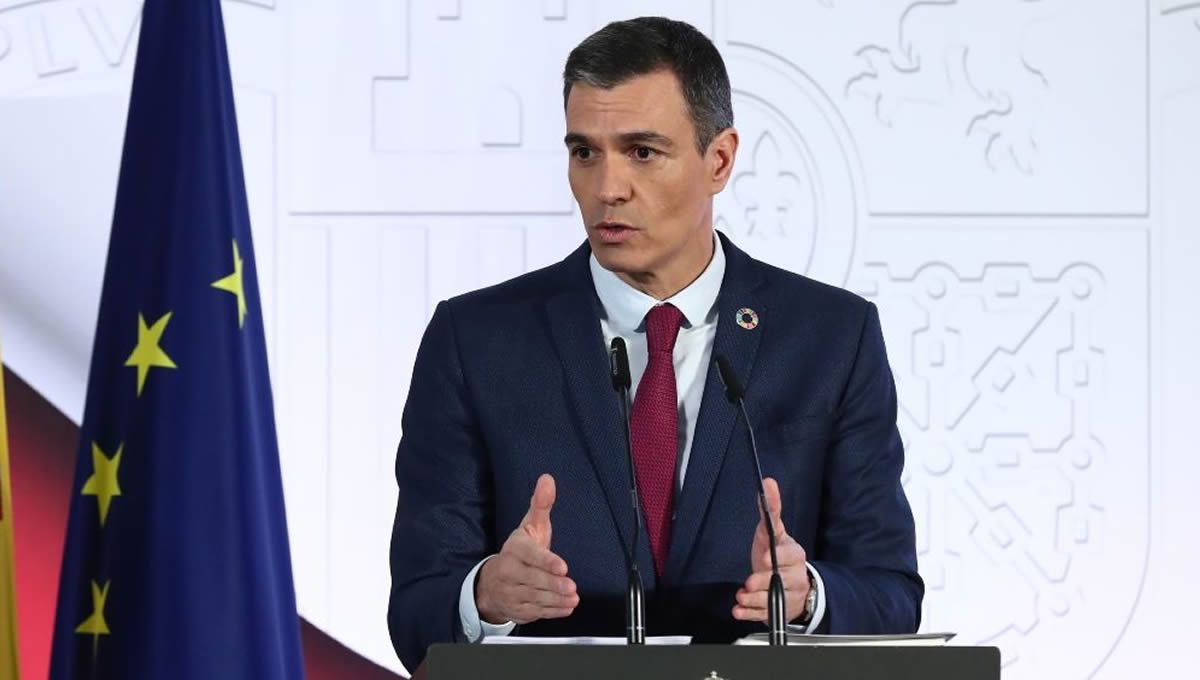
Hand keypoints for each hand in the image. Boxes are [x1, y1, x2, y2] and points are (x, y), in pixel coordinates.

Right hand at [476, 474, 578, 624]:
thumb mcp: (529, 526)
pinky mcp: (518, 609)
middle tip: (570, 585)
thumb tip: (547, 480)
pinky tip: (566, 607)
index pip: (530, 555)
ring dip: (556, 599)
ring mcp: (512, 592)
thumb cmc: (518, 552)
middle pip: (533, 579)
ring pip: (536, 597)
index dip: (546, 562)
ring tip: (572, 597)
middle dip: (553, 583)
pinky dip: (552, 611)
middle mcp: (510, 571)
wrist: (491, 583)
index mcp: (514, 549)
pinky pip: (536, 611)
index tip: (562, 566)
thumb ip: (541, 505)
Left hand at [733, 477, 811, 623]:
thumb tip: (768, 481)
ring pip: (773, 599)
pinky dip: (750, 614)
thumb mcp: (774, 532)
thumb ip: (771, 509)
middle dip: (763, 581)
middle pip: (781, 579)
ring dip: (755, 599)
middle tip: (749, 582)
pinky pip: (765, 614)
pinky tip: (739, 610)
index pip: (791, 554)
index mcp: (794, 554)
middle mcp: (794, 575)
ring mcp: (788, 594)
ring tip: (741, 596)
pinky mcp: (778, 610)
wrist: (791, 584)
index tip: (766, 556)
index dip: (779, 556)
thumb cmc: (778, 554)